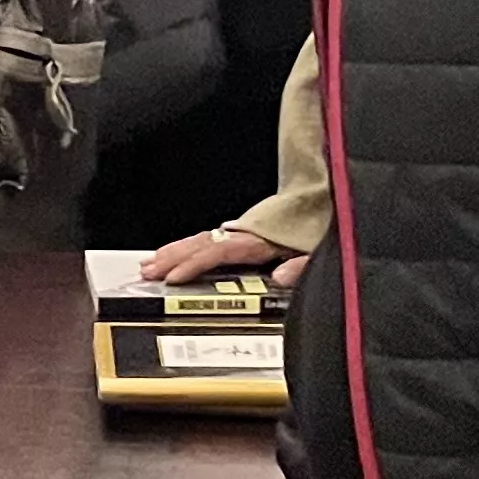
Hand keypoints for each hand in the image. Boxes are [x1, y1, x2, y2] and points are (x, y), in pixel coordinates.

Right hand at [146, 225, 309, 295]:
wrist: (331, 201)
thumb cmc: (325, 228)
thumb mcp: (321, 250)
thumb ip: (302, 265)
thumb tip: (280, 277)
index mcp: (263, 238)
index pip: (219, 251)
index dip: (194, 264)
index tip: (172, 277)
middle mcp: (248, 232)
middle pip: (202, 243)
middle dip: (171, 257)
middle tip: (146, 271)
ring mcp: (244, 230)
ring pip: (202, 238)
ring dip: (174, 250)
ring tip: (150, 262)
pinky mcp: (247, 232)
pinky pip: (210, 238)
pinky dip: (189, 246)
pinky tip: (178, 252)